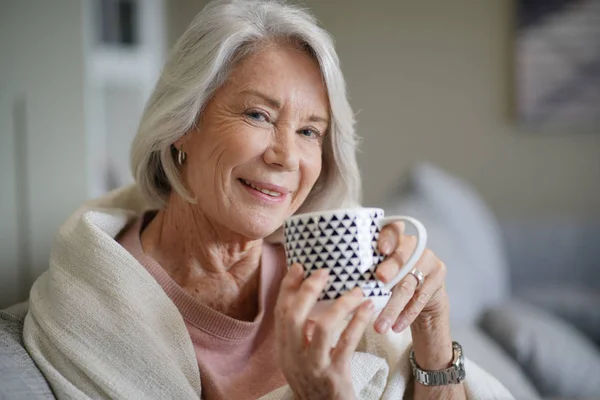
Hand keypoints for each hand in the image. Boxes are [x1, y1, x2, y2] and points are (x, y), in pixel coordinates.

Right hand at [274, 263, 375, 399]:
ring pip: (322, 327)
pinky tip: (367, 308)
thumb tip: (311, 299)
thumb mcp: (302, 357)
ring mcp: (314, 367)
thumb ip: (302, 333)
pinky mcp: (335, 376)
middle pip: (294, 316)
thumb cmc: (317, 382)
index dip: (288, 287)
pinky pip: (347, 343)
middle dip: (308, 289)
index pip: (280, 312)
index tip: (298, 266)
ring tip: (356, 290)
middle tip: (324, 271)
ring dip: (341, 304)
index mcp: (284, 349)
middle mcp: (294, 357)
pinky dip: (358, 322)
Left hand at [373, 222, 448, 334]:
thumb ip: (370, 267)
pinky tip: (396, 327)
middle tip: (380, 281)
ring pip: (408, 284)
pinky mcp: (438, 276)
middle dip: (390, 270)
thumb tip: (346, 281)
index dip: (388, 237)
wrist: (421, 294)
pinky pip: (420, 298)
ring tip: (380, 326)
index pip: (393, 230)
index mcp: (396, 238)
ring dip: (393, 307)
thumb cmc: (392, 279)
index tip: (381, 250)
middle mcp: (414, 245)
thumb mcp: (381, 269)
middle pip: (401, 258)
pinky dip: (406, 314)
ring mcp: (429, 260)